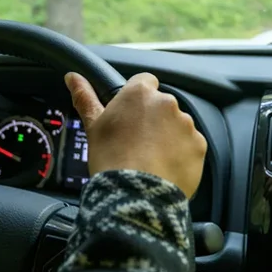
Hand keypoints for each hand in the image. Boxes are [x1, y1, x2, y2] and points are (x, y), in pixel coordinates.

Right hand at [65, 72, 205, 197]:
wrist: (136, 194)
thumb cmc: (111, 160)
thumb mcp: (93, 127)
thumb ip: (85, 97)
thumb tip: (72, 77)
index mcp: (139, 94)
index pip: (145, 81)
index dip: (138, 99)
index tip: (132, 115)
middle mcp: (166, 103)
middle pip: (162, 106)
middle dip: (153, 120)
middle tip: (138, 143)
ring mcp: (185, 124)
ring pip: (177, 126)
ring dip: (169, 137)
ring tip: (152, 159)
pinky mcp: (199, 145)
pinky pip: (191, 145)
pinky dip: (182, 154)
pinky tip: (166, 167)